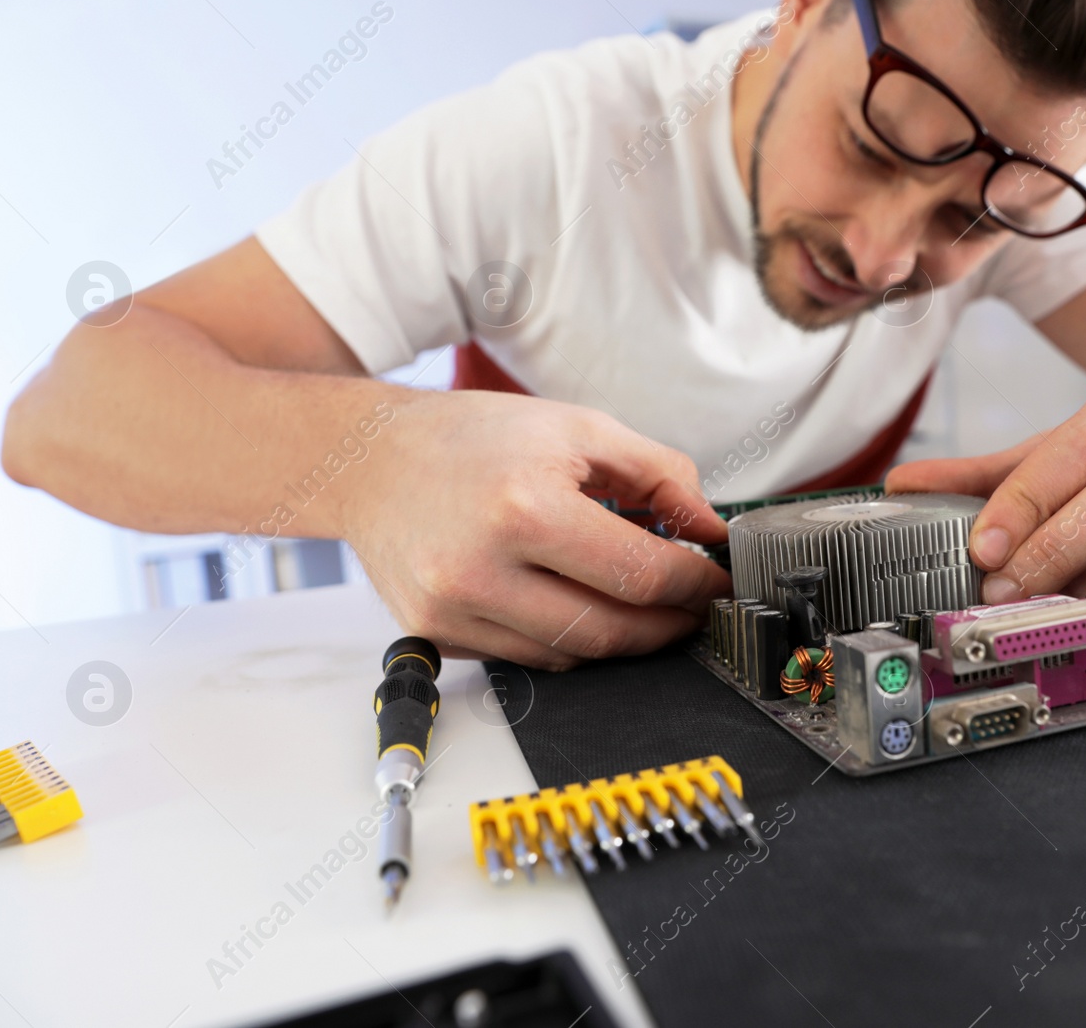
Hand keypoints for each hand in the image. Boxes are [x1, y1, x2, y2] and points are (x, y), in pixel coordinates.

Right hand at [344, 390, 730, 669]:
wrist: (368, 459)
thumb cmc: (473, 437)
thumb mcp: (577, 428)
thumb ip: (657, 475)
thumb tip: (711, 529)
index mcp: (523, 508)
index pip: (638, 574)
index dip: (694, 585)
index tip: (716, 582)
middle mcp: (480, 569)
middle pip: (609, 630)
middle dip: (667, 624)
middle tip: (693, 607)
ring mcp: (452, 610)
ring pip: (570, 655)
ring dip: (618, 636)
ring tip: (639, 603)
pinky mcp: (435, 634)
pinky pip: (525, 658)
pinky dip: (563, 639)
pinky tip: (573, 603)